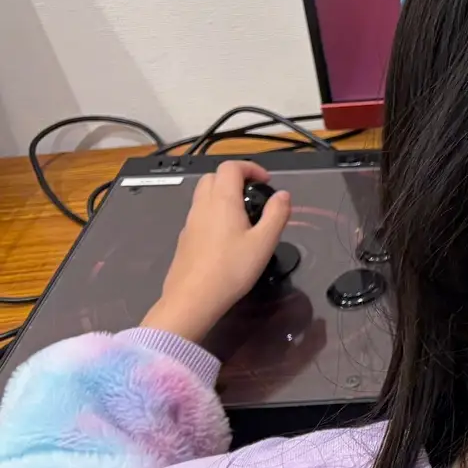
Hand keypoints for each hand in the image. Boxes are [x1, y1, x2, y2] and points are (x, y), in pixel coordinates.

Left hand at [142, 161, 290, 347]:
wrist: (193, 299)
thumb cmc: (232, 269)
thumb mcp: (264, 242)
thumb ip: (276, 214)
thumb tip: (283, 195)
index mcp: (222, 201)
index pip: (231, 168)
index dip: (250, 168)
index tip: (266, 182)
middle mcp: (203, 206)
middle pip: (213, 176)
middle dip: (234, 178)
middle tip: (253, 195)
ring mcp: (190, 222)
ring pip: (204, 195)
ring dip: (223, 195)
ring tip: (244, 216)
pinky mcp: (185, 238)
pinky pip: (200, 214)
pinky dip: (214, 212)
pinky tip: (227, 236)